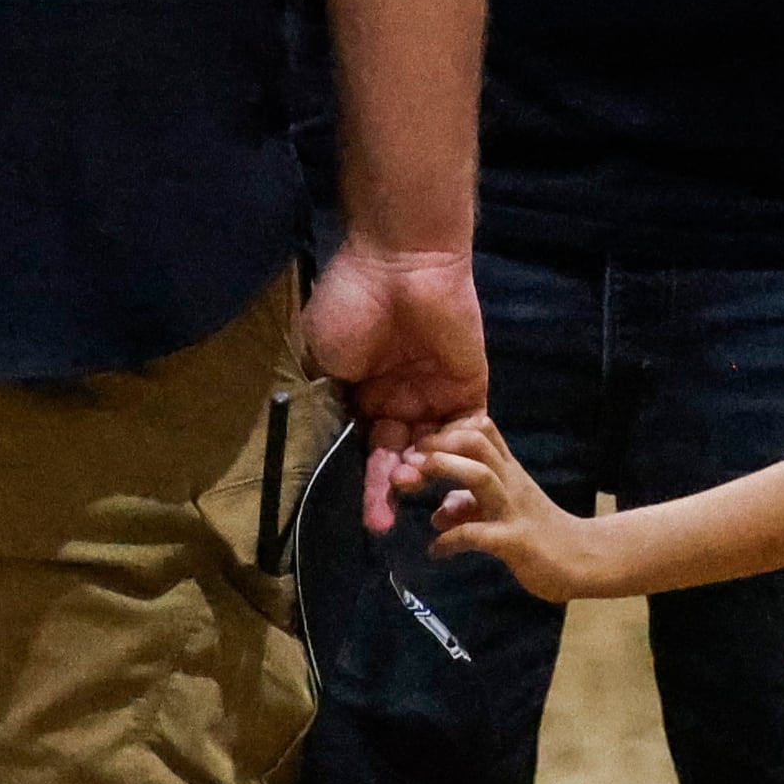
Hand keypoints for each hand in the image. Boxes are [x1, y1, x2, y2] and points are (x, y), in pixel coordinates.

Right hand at [304, 238, 488, 534]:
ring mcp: (434, 394)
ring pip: (430, 450)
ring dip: (417, 471)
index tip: (358, 512)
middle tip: (380, 520)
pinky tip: (431, 458)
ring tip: (404, 482)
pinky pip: (464, 430)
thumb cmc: (351, 303)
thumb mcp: (320, 354)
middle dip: (388, 489)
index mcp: (363, 392)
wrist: (399, 262)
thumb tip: (316, 437)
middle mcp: (399, 399)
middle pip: (397, 456)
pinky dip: (451, 449)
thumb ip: (325, 398)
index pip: (365, 448)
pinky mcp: (467, 387)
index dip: (363, 480)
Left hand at [407, 411, 601, 601]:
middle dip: (439, 442)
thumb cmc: (541, 533)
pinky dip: (449, 540)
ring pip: (480, 475)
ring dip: (446, 471)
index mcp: (509, 471)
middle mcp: (511, 482)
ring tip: (414, 480)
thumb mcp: (502, 513)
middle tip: (409, 457)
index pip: (482, 429)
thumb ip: (469, 509)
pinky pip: (477, 534)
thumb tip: (436, 515)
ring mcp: (513, 509)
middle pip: (477, 442)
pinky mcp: (514, 541)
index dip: (448, 429)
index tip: (421, 445)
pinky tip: (436, 551)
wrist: (583, 560)